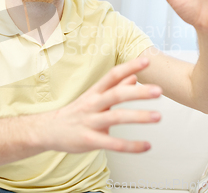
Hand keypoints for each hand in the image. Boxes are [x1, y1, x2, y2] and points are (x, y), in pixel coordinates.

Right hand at [43, 57, 161, 152]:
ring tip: (158, 116)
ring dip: (138, 117)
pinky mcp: (90, 140)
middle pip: (116, 94)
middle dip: (138, 92)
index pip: (113, 75)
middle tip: (158, 90)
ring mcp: (90, 122)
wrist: (49, 130)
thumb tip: (134, 77)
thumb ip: (115, 87)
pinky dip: (131, 145)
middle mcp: (92, 104)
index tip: (147, 61)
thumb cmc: (76, 112)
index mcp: (95, 92)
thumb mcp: (94, 97)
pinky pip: (112, 143)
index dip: (129, 67)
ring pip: (116, 117)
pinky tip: (146, 146)